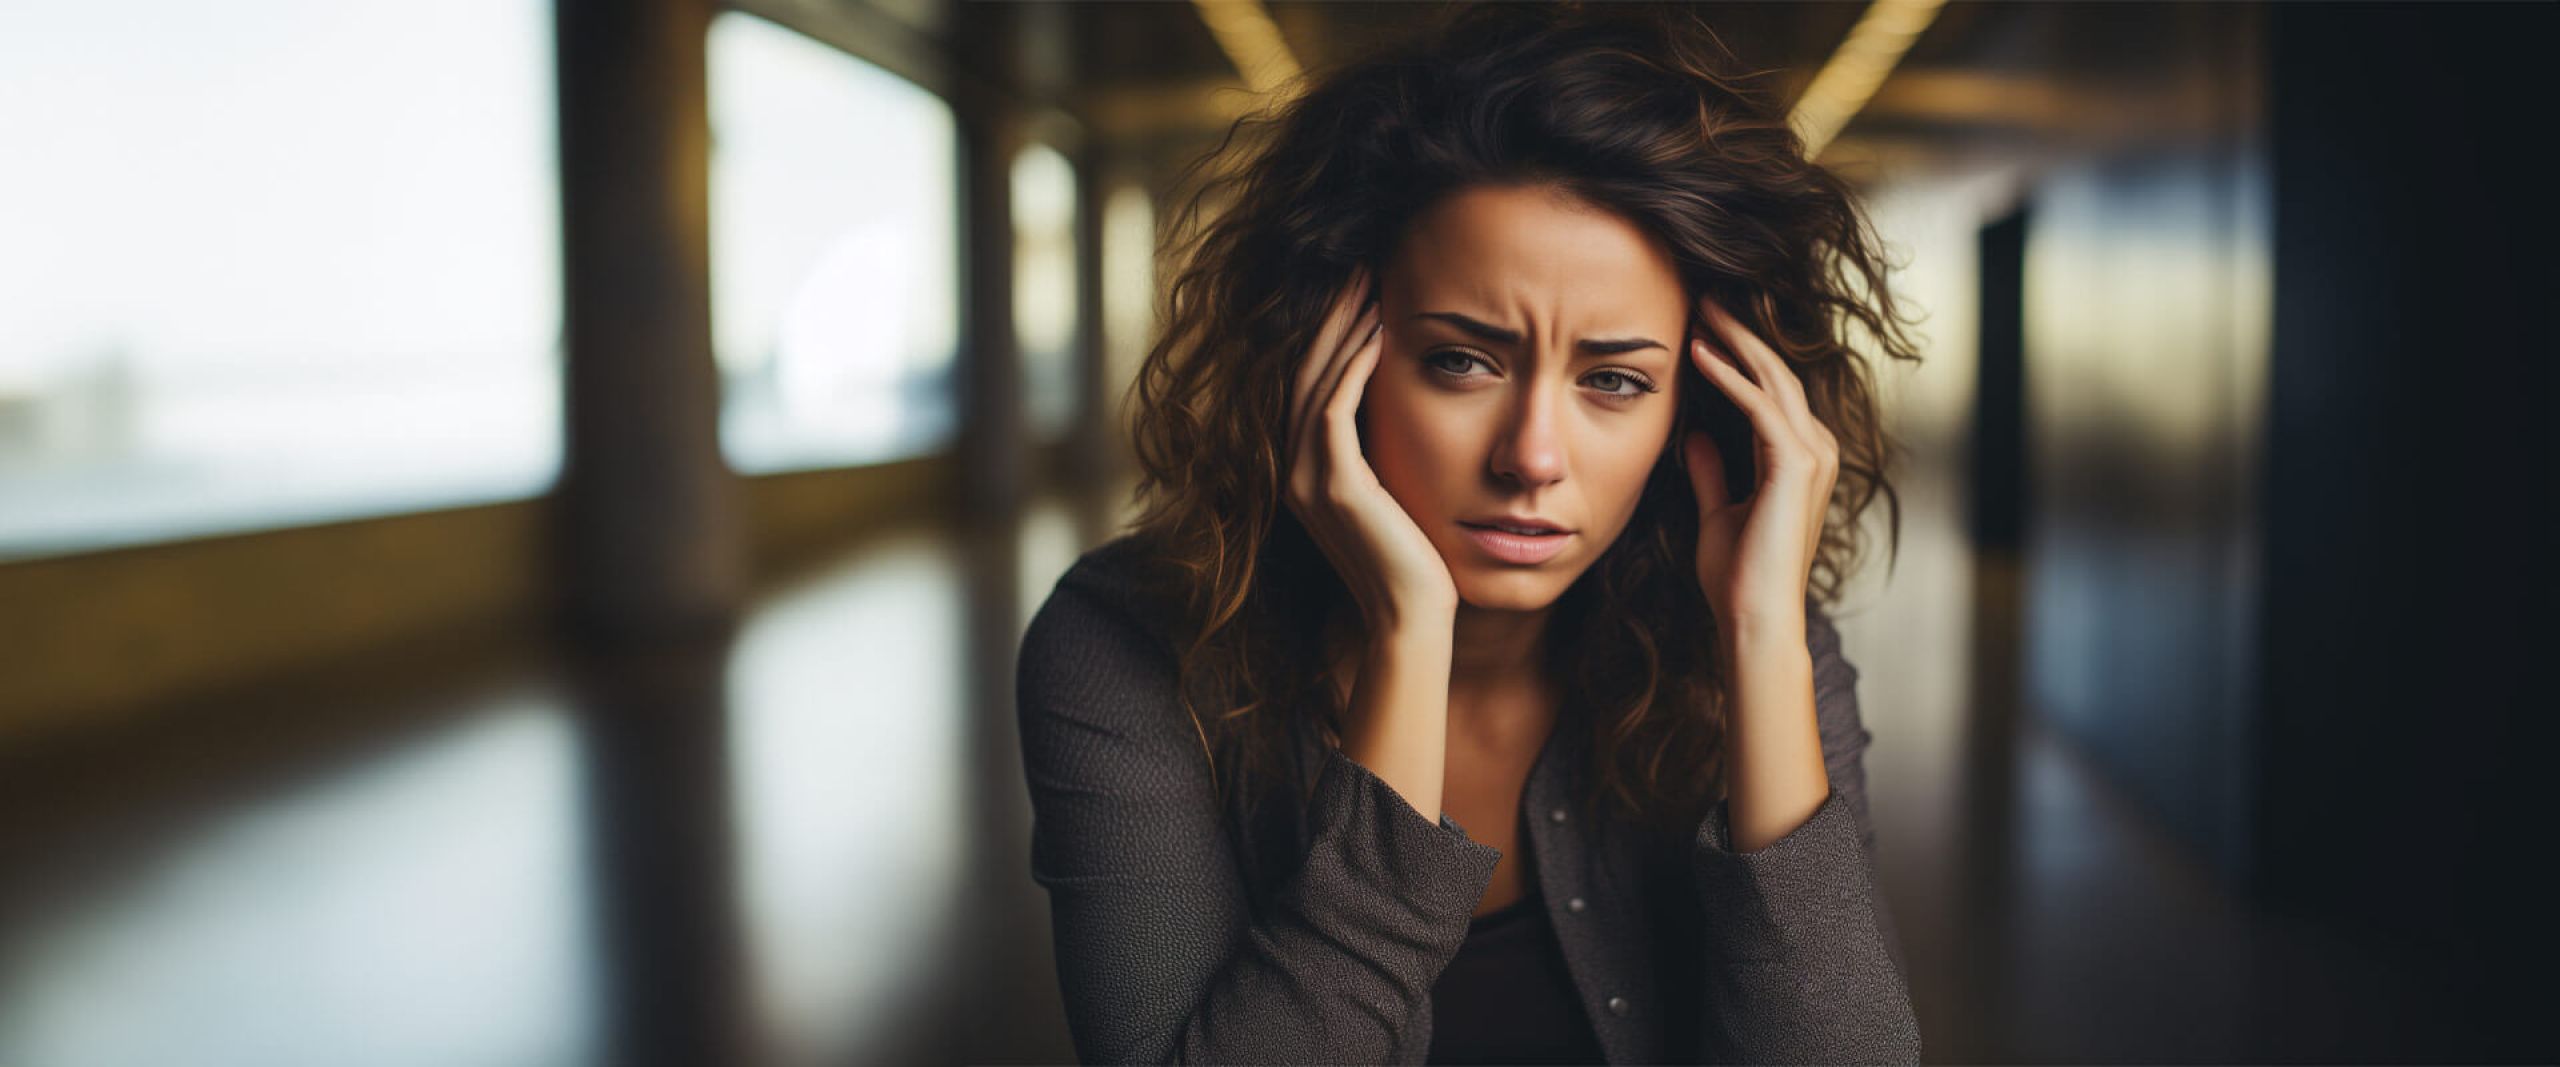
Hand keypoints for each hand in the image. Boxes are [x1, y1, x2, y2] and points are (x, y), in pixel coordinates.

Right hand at [1285, 266, 1456, 631]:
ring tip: (1369, 286)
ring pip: (1315, 384)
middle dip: (1332, 318)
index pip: (1309, 386)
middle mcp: (1295, 472)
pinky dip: (1352, 367)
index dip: (1330, 335)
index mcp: (1305, 473)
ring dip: (1343, 331)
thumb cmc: (1417, 561)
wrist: (1413, 616)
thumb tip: (1405, 405)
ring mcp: (1307, 480)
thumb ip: (1383, 453)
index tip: (1362, 292)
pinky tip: (1377, 333)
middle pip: (1303, 373)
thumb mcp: (1395, 492)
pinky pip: (1334, 410)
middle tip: (1361, 270)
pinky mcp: (1333, 486)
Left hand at [1679, 296, 1838, 637]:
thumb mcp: (1717, 512)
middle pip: (1777, 374)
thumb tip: (1695, 436)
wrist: (1753, 618)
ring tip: (1700, 311)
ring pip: (1773, 380)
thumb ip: (1711, 472)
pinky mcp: (1796, 465)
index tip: (1702, 325)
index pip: (1771, 390)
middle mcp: (1815, 450)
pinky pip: (1761, 406)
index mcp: (1800, 459)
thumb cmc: (1736, 577)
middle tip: (1704, 298)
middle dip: (1741, 333)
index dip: (1740, 354)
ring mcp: (1812, 456)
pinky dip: (1730, 377)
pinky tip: (1700, 354)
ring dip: (1735, 342)